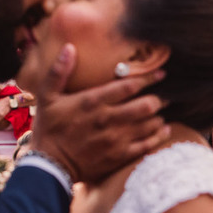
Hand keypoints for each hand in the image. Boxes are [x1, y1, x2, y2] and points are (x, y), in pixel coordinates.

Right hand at [30, 44, 169, 183]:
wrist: (50, 164)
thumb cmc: (49, 128)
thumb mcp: (47, 96)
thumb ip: (58, 71)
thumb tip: (70, 47)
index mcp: (93, 102)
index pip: (129, 86)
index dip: (149, 78)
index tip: (161, 73)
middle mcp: (108, 119)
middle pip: (146, 105)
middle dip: (159, 97)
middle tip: (165, 94)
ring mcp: (116, 139)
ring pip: (150, 123)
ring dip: (159, 115)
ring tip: (162, 109)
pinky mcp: (120, 156)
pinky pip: (147, 144)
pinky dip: (159, 135)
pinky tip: (164, 129)